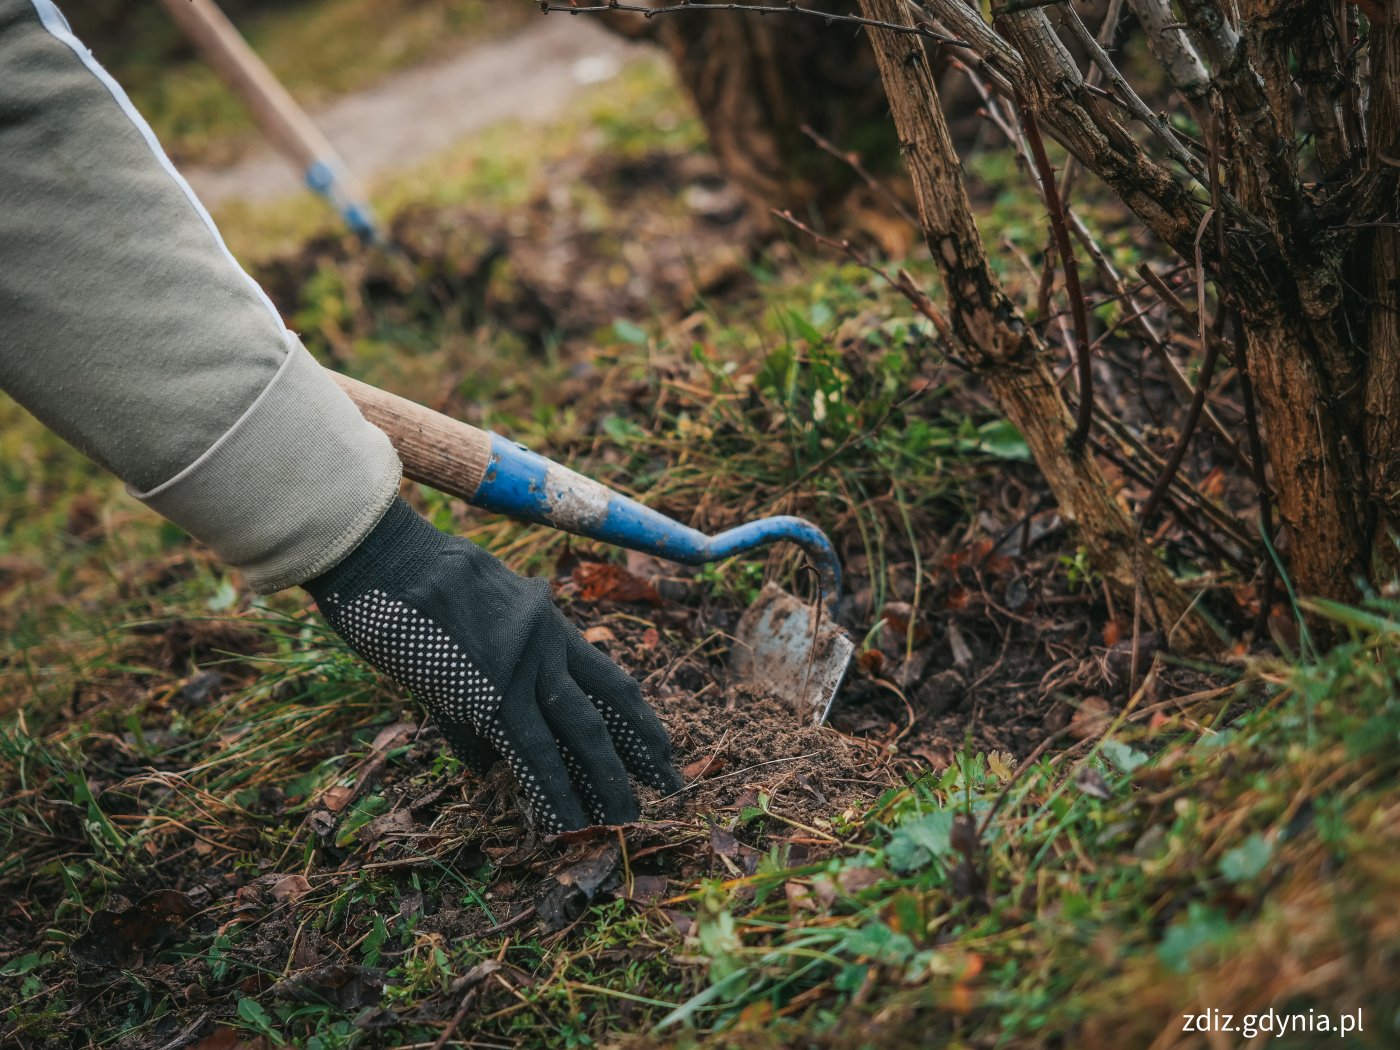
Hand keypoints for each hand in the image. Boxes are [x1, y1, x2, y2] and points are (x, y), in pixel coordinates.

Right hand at [305, 498, 682, 832]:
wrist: (390, 558)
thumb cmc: (412, 583)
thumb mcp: (468, 619)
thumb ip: (485, 682)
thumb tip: (486, 760)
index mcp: (547, 624)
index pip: (606, 678)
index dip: (636, 717)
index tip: (663, 748)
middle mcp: (549, 645)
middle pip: (607, 706)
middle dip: (641, 751)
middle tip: (671, 787)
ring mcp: (525, 669)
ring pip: (581, 734)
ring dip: (607, 781)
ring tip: (628, 819)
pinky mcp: (493, 695)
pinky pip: (534, 754)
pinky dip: (555, 792)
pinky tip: (570, 822)